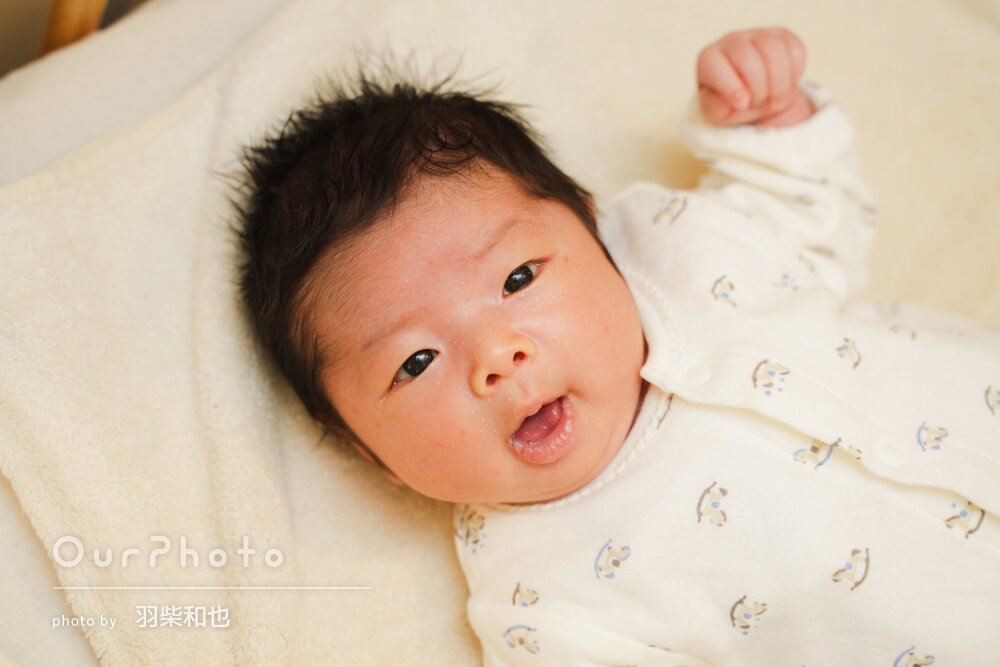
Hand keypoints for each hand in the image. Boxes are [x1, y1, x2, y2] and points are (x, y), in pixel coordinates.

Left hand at [697, 27, 813, 126]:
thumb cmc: (731, 105)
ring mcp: (758, 35)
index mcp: (709, 59)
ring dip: (779, 84)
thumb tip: (737, 100)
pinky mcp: (783, 36)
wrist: (755, 98)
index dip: (732, 88)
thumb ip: (718, 107)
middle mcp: (731, 41)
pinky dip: (794, 74)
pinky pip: (795, 51)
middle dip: (757, 89)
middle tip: (758, 103)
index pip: (716, 65)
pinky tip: (784, 84)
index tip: (741, 104)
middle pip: (748, 58)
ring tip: (774, 100)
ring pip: (774, 51)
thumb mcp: (719, 112)